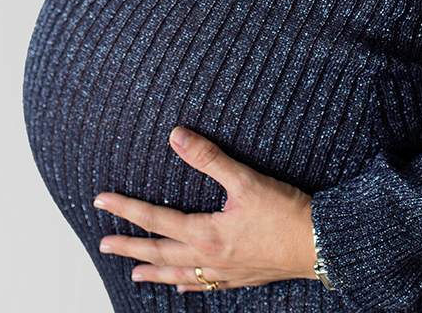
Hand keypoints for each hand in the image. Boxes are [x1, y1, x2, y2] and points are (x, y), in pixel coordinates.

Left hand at [95, 127, 315, 292]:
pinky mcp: (241, 278)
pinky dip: (187, 284)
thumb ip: (208, 157)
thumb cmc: (285, 212)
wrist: (320, 245)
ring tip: (134, 271)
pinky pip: (205, 286)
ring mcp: (225, 272)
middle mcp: (210, 258)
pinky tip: (184, 284)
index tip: (101, 201)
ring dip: (154, 270)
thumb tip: (176, 136)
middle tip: (103, 243)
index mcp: (206, 233)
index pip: (155, 219)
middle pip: (159, 252)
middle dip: (129, 245)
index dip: (126, 208)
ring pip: (179, 274)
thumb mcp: (245, 179)